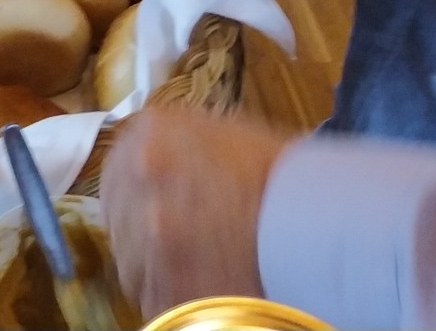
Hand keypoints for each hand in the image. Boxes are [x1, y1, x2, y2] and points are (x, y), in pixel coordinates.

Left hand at [100, 106, 288, 322]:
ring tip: (197, 273)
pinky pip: (155, 303)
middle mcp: (139, 177)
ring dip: (155, 271)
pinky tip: (206, 296)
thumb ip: (177, 146)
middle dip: (140, 232)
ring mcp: (147, 236)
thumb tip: (156, 163)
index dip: (133, 194)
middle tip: (178, 245)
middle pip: (119, 217)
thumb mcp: (223, 135)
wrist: (319, 225)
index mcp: (151, 131)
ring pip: (131, 265)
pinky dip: (175, 304)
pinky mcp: (164, 289)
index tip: (150, 209)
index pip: (116, 168)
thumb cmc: (283, 176)